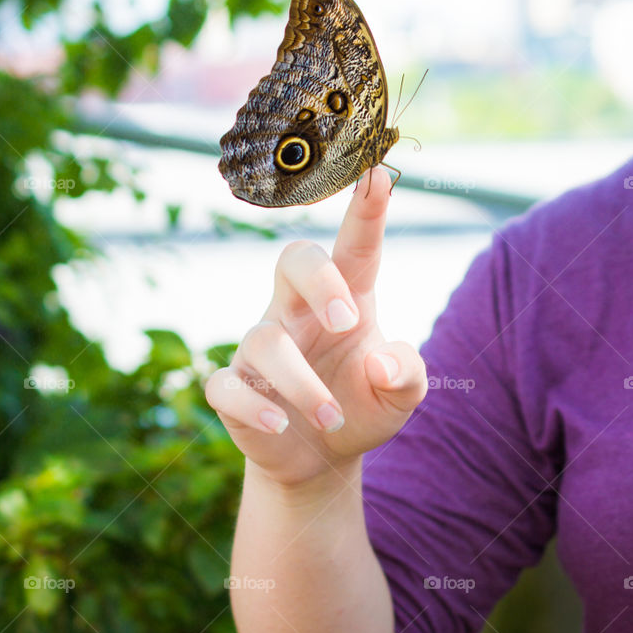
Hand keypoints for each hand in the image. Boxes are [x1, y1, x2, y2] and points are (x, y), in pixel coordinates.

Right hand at [205, 167, 427, 486]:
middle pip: (292, 260)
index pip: (354, 247)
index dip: (365, 211)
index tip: (377, 173)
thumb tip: (380, 362)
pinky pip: (225, 386)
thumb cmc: (363, 406)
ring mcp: (261, 350)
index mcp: (346, 300)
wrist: (322, 459)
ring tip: (334, 419)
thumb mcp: (401, 395)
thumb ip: (408, 374)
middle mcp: (298, 312)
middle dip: (319, 281)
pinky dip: (253, 406)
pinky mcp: (234, 389)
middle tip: (348, 322)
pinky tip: (280, 425)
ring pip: (264, 341)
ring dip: (302, 383)